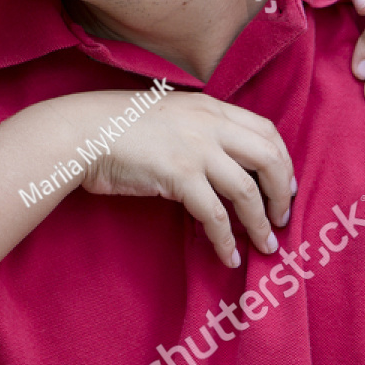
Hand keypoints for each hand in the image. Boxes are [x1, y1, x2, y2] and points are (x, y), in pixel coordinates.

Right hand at [74, 91, 294, 267]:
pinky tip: (228, 257)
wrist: (80, 132)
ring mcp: (196, 149)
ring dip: (261, 223)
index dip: (282, 160)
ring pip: (247, 191)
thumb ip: (197, 130)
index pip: (265, 129)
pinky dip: (226, 239)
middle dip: (281, 192)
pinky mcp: (179, 175)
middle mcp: (209, 124)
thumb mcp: (168, 116)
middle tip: (281, 217)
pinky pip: (215, 215)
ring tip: (265, 246)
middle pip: (268, 157)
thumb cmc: (115, 128)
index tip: (283, 185)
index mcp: (209, 107)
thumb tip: (220, 163)